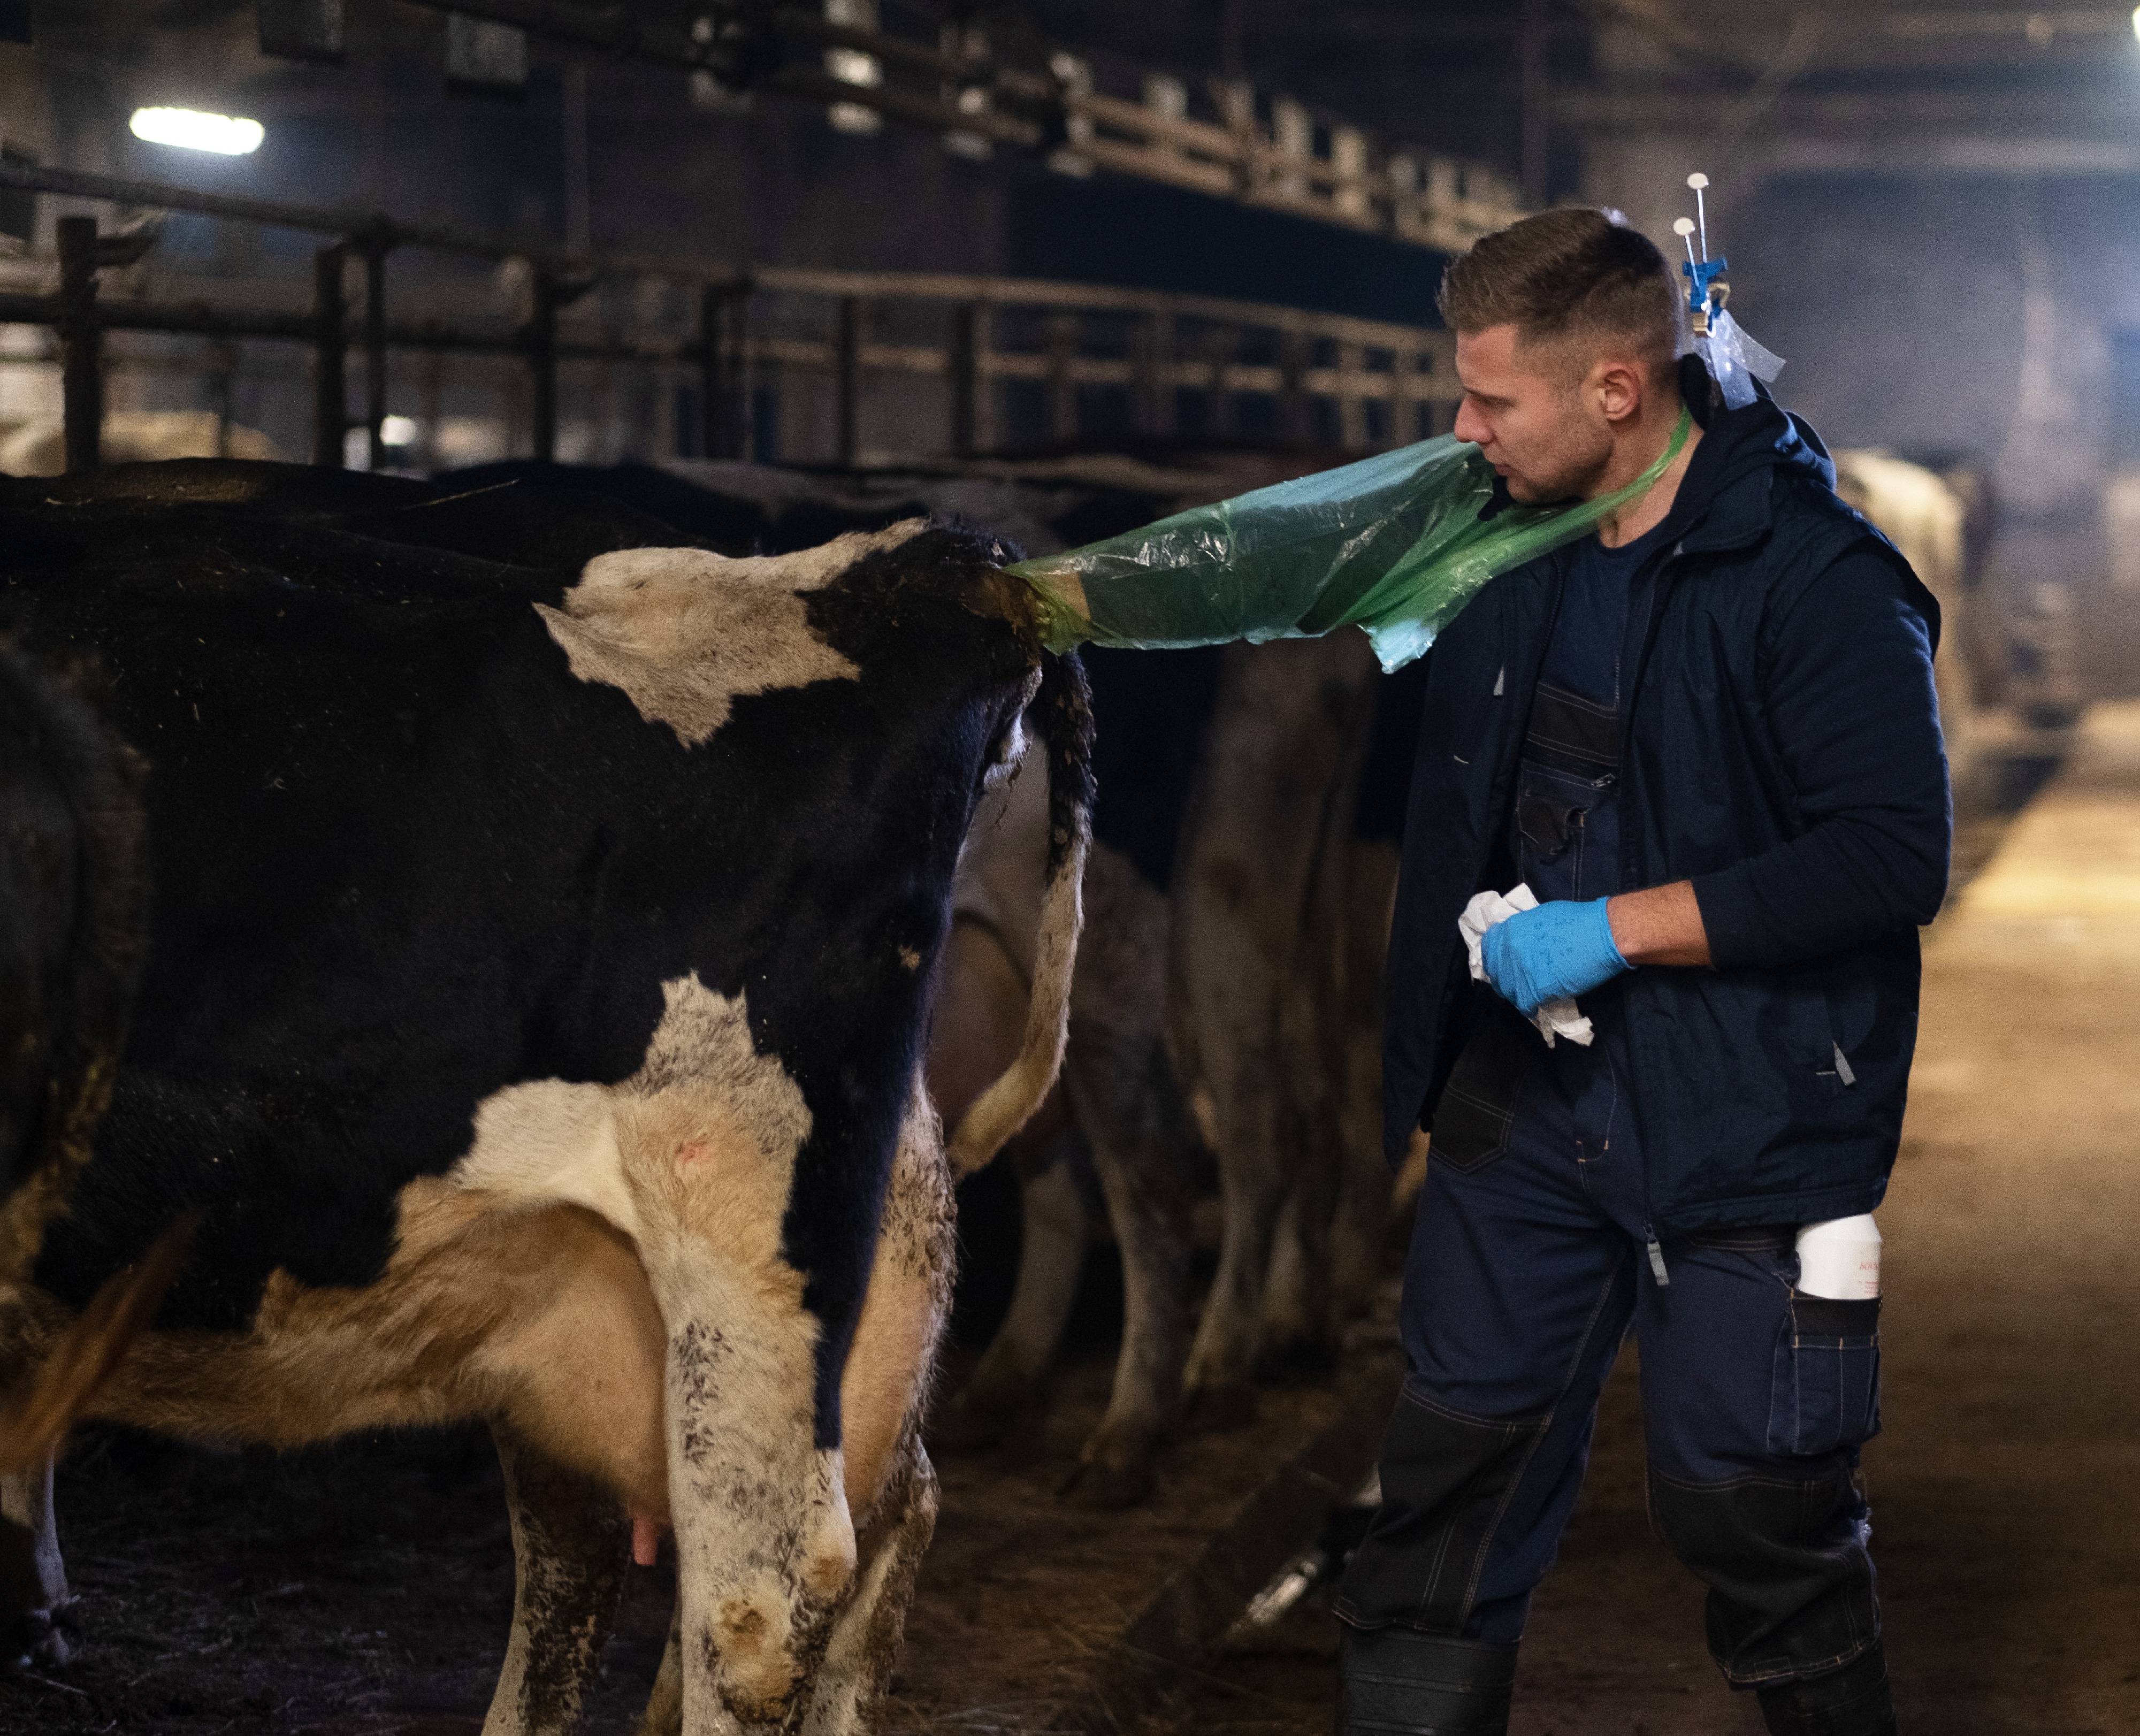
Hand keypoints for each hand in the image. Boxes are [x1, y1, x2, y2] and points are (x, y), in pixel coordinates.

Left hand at [1481, 897, 1629, 1015]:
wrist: (1602, 935)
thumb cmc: (1579, 920)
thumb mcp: (1541, 916)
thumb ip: (1524, 930)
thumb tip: (1520, 942)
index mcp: (1510, 929)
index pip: (1487, 948)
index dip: (1495, 958)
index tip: (1503, 965)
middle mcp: (1509, 950)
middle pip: (1496, 973)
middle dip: (1505, 979)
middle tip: (1518, 983)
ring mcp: (1520, 971)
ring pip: (1508, 992)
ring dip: (1518, 994)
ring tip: (1530, 995)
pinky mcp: (1534, 990)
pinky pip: (1525, 1005)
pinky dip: (1531, 1008)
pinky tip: (1538, 1006)